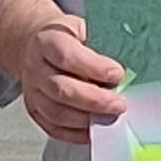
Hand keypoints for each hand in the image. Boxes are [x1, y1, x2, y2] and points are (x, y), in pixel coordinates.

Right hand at [13, 7, 128, 141]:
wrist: (32, 44)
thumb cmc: (63, 36)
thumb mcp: (80, 27)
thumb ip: (98, 43)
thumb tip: (128, 65)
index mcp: (47, 41)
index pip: (67, 57)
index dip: (94, 68)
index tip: (117, 74)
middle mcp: (36, 68)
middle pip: (62, 90)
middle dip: (95, 100)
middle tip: (119, 104)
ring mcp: (32, 91)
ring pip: (57, 112)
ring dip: (87, 119)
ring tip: (110, 117)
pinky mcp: (34, 109)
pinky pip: (53, 127)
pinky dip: (75, 133)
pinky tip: (94, 128)